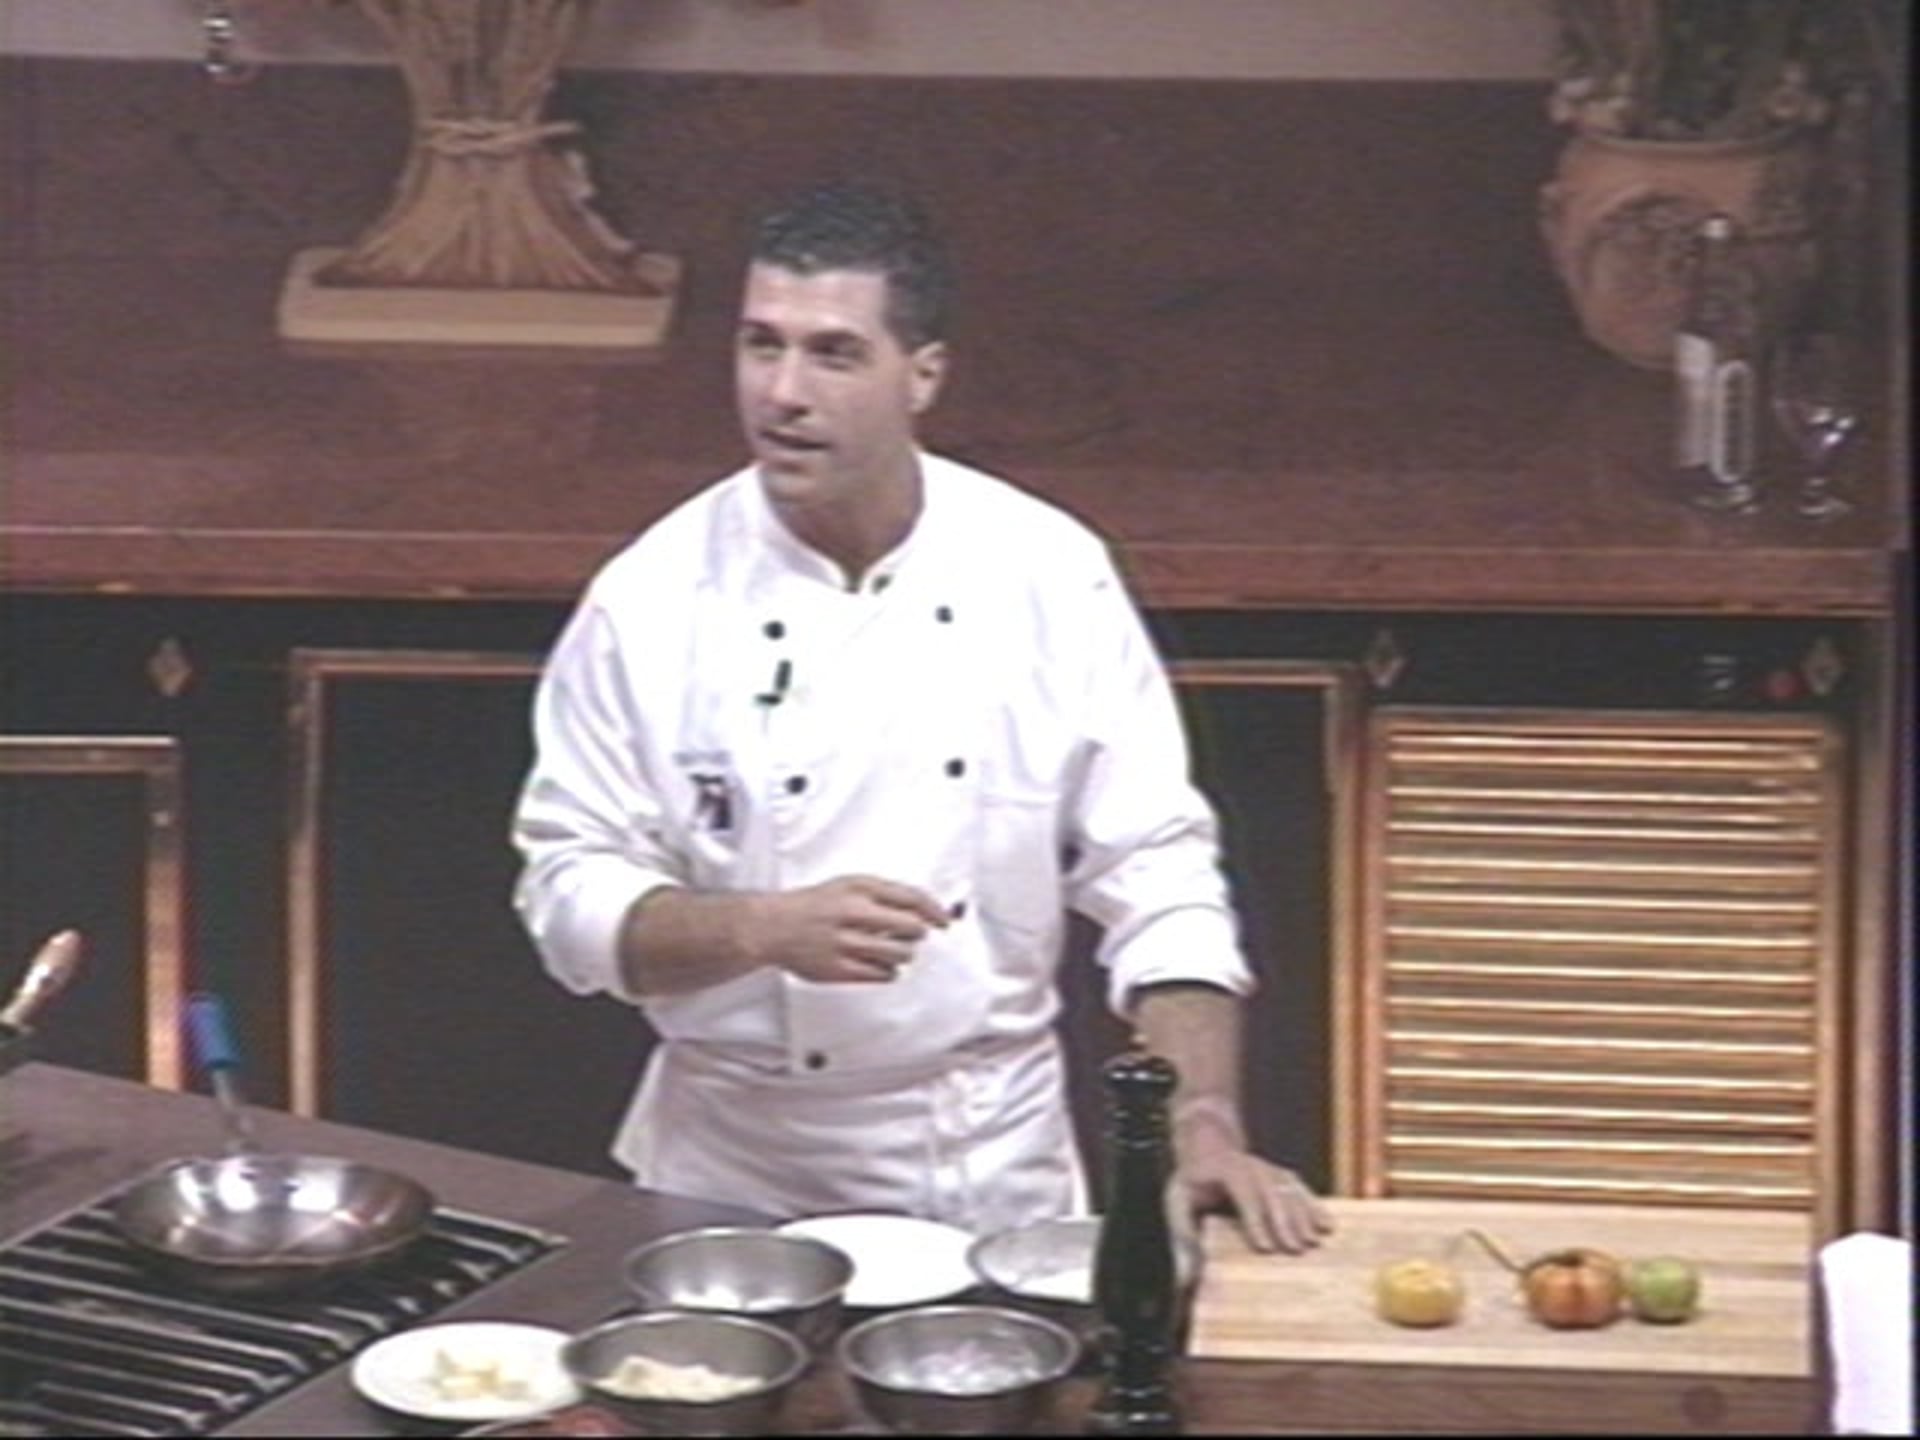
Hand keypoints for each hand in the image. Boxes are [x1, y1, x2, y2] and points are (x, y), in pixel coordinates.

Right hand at [749, 874, 948, 983]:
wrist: (773, 926)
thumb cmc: (813, 905)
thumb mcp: (849, 885)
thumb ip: (883, 894)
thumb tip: (921, 908)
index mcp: (858, 889)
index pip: (911, 898)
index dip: (934, 910)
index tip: (943, 920)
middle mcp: (853, 914)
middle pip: (910, 928)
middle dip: (916, 933)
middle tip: (912, 935)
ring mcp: (845, 943)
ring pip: (898, 954)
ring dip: (902, 954)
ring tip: (890, 950)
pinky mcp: (838, 969)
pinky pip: (880, 975)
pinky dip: (887, 971)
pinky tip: (880, 965)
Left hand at [1171, 1136, 1332, 1255]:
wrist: (1208, 1145)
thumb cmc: (1193, 1182)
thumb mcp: (1178, 1204)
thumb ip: (1183, 1239)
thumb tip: (1184, 1281)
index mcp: (1224, 1170)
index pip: (1242, 1192)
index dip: (1254, 1219)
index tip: (1265, 1247)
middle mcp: (1250, 1166)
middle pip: (1271, 1191)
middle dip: (1284, 1221)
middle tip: (1296, 1250)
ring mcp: (1268, 1169)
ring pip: (1289, 1189)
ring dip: (1304, 1215)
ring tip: (1315, 1241)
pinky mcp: (1281, 1176)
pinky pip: (1300, 1189)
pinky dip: (1315, 1206)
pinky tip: (1328, 1225)